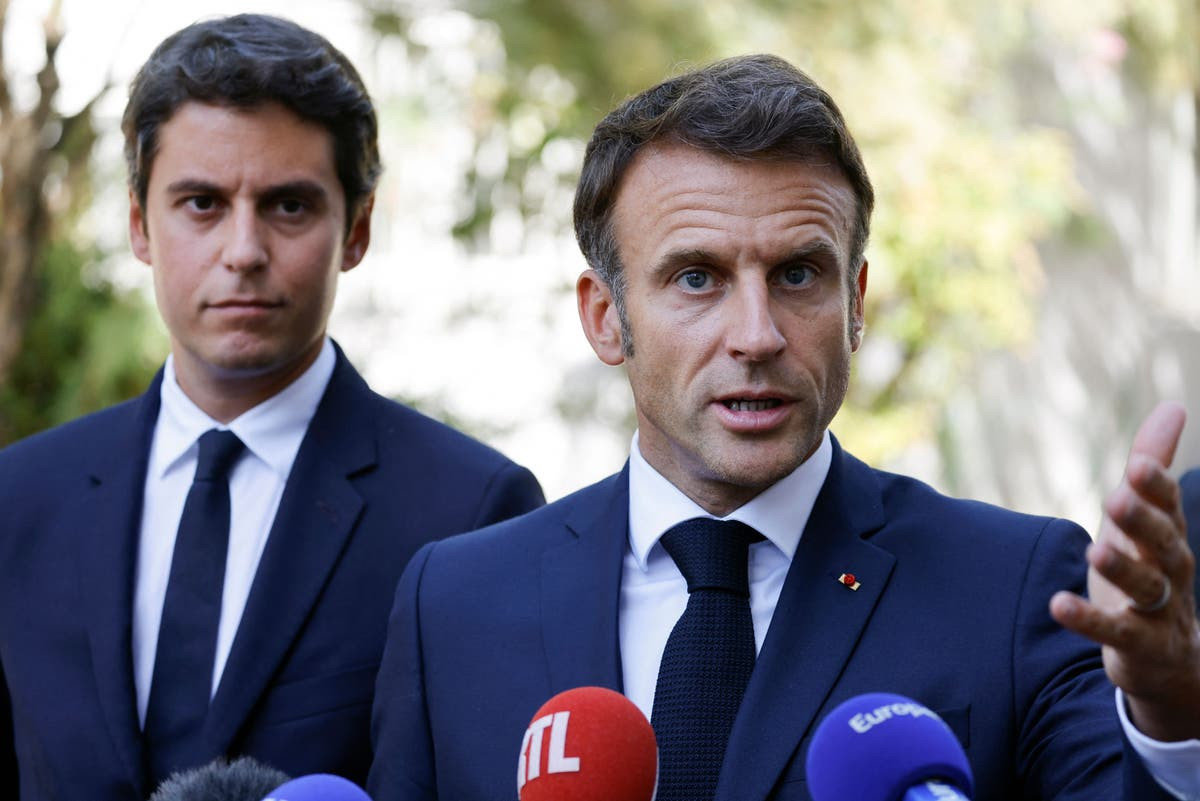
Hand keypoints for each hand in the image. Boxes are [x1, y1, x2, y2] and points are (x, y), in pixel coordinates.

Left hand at [1050, 401, 1199, 741]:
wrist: (1169, 657)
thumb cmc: (1149, 571)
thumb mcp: (1146, 519)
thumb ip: (1155, 466)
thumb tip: (1174, 406)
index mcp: (1168, 536)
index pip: (1168, 507)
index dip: (1155, 487)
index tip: (1136, 464)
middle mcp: (1171, 571)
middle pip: (1164, 544)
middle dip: (1143, 521)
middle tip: (1117, 498)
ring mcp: (1159, 611)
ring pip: (1146, 587)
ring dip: (1122, 568)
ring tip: (1095, 551)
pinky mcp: (1138, 645)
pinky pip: (1115, 632)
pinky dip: (1088, 620)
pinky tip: (1058, 604)